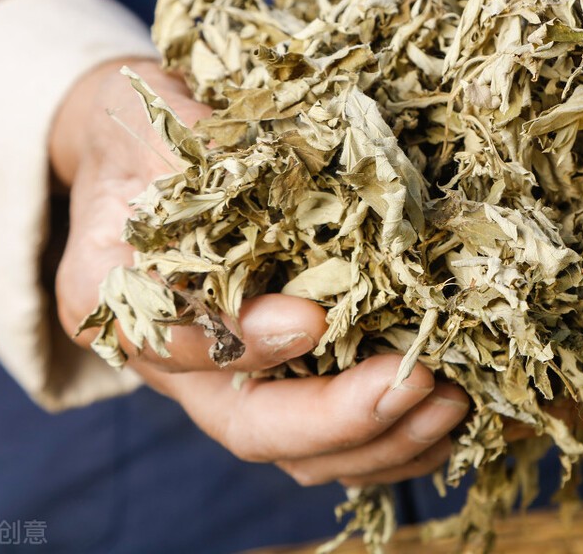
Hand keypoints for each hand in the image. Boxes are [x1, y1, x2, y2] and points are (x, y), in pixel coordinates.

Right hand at [51, 58, 469, 486]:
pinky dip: (400, 441)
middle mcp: (181, 365)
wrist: (149, 158)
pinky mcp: (290, 385)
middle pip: (251, 427)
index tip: (311, 319)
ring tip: (454, 402)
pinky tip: (457, 414)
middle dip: (339, 418)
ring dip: (385, 441)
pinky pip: (340, 444)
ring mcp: (240, 386)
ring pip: (304, 454)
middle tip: (418, 381)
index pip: (176, 345)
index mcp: (125, 303)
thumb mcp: (157, 128)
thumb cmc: (155, 137)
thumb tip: (278, 161)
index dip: (242, 344)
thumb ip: (199, 154)